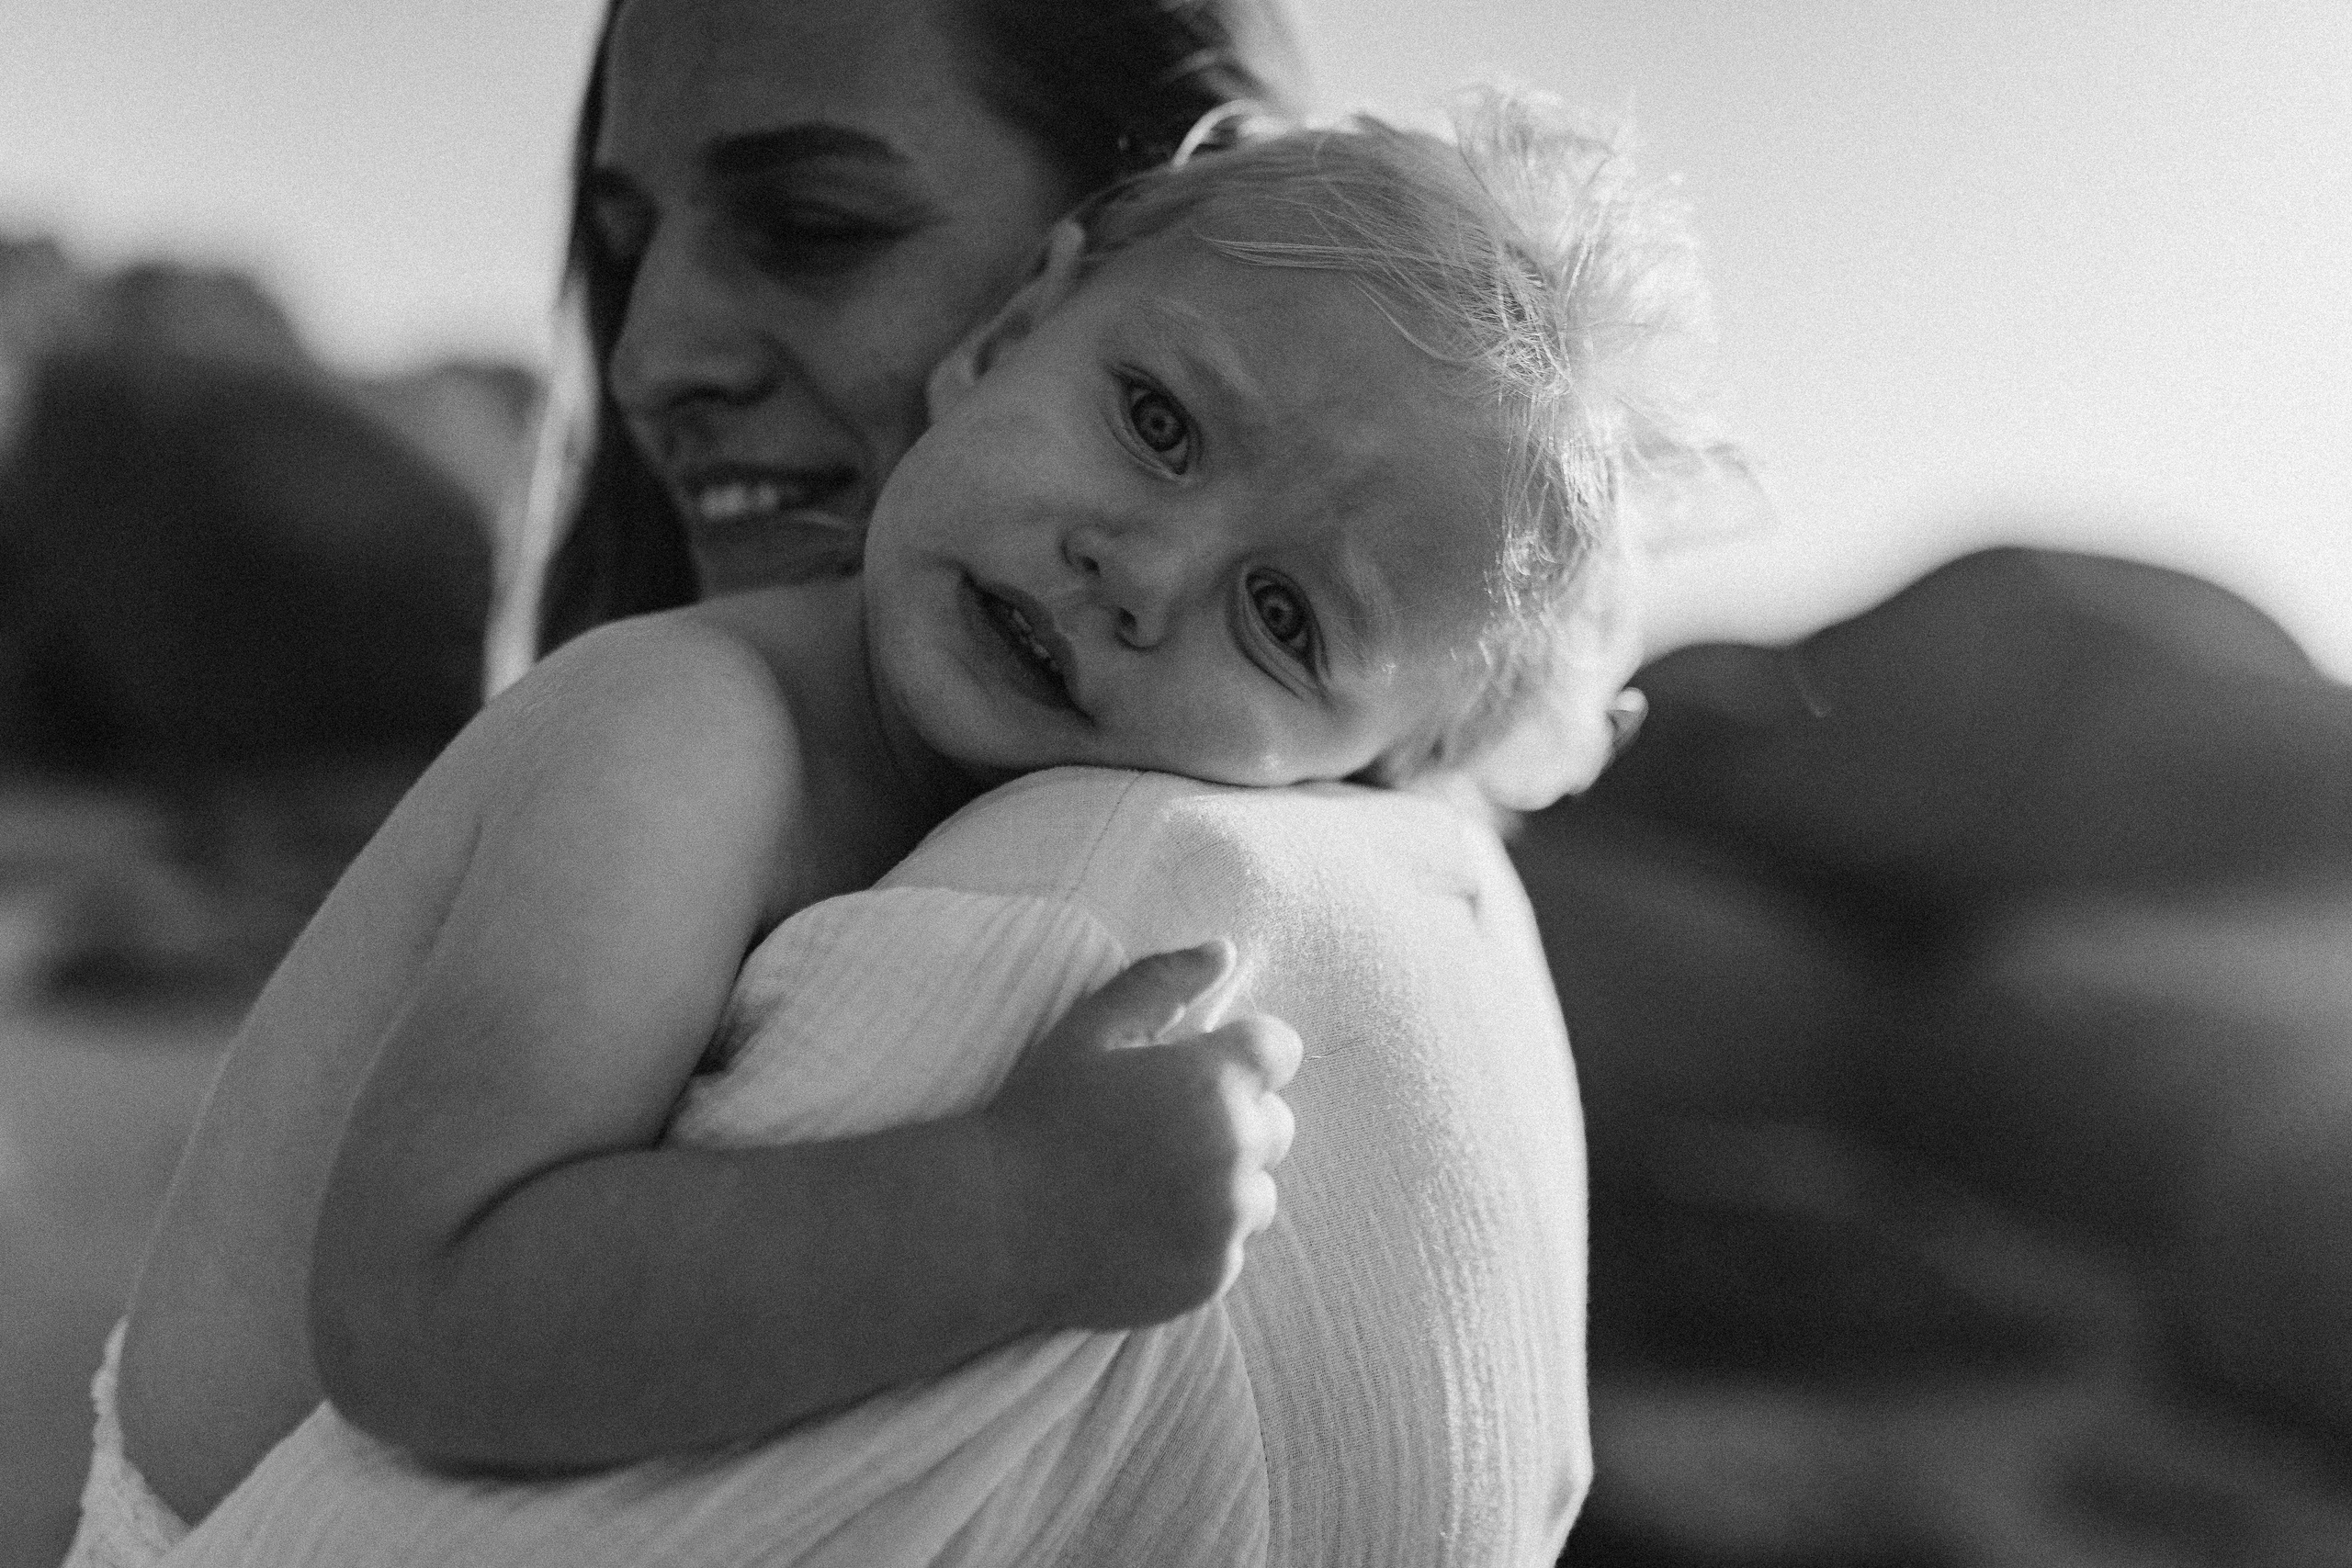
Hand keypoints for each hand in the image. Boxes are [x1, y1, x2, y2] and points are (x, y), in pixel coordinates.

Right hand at [983, 940, 1301, 1330]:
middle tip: (1163, 1130)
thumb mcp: (1090, 1031)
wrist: (995, 1227)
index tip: (1197, 1069)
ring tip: (1152, 1183)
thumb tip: (1223, 951)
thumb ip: (1162, 982)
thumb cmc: (1037, 1117)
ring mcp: (1228, 1220)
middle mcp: (1235, 1151)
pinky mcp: (1214, 1276)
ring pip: (1258, 1190)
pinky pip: (1231, 1246)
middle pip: (1277, 1122)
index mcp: (1214, 1081)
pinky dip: (1202, 1238)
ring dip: (1225, 1183)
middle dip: (1235, 1118)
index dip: (1241, 1054)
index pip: (1281, 1049)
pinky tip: (1142, 1227)